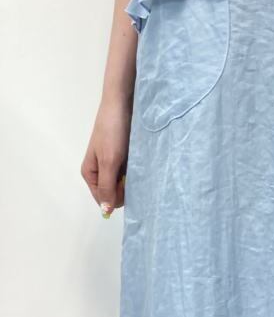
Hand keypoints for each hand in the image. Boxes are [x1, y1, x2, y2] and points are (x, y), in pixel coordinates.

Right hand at [81, 96, 131, 217]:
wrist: (122, 106)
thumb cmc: (113, 133)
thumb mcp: (109, 161)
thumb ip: (107, 186)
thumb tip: (105, 211)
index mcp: (89, 173)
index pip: (102, 199)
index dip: (116, 198)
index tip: (128, 189)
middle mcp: (99, 171)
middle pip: (113, 193)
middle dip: (124, 190)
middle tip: (134, 175)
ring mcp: (111, 165)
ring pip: (122, 185)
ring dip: (131, 182)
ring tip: (138, 169)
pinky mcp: (123, 159)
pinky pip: (129, 174)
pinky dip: (135, 174)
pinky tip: (141, 167)